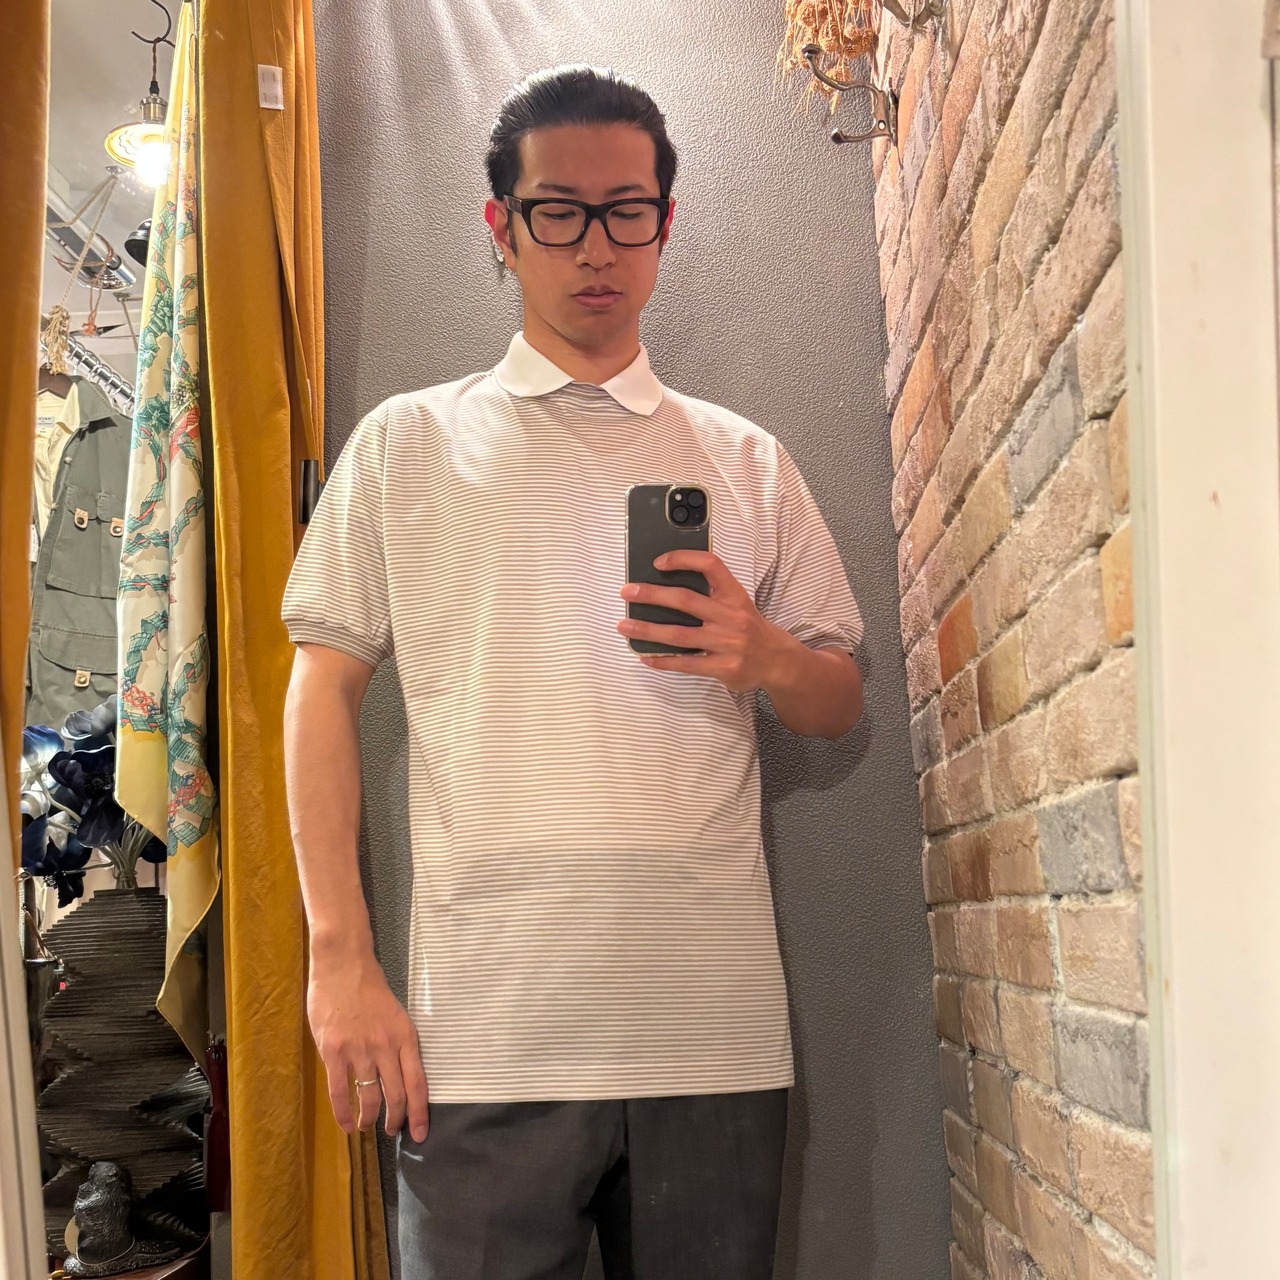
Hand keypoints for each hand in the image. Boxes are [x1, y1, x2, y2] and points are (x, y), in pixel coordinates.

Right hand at [307, 945, 428, 1142]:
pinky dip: (343, 1113)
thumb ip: (397, 1044)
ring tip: (368, 1126)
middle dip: (395, 1120)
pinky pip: (340, 1092)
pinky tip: (347, 1125)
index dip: (420, 1113)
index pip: (418, 1083)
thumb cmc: (370, 989)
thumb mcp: (395, 1015)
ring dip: (369, 1118)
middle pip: (396, 1095)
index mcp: (405, 1036)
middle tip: (392, 1131)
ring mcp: (359, 1050)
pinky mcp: (334, 1051)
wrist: (343, 966)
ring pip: (369, 1097)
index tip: (420, 1134)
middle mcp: (385, 1046)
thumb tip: (400, 1076)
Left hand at [618, 550, 796, 692]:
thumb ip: (711, 594)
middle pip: (686, 601)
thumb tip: (666, 587)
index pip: (711, 566)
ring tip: (625, 627)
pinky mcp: (723, 667)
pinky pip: (686, 664)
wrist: (778, 661)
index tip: (658, 562)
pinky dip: (663, 661)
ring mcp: (727, 643)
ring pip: (680, 635)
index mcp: (734, 595)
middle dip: (652, 595)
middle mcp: (731, 617)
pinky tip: (645, 657)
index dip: (684, 559)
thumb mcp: (738, 603)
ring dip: (648, 630)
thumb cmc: (750, 628)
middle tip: (628, 592)